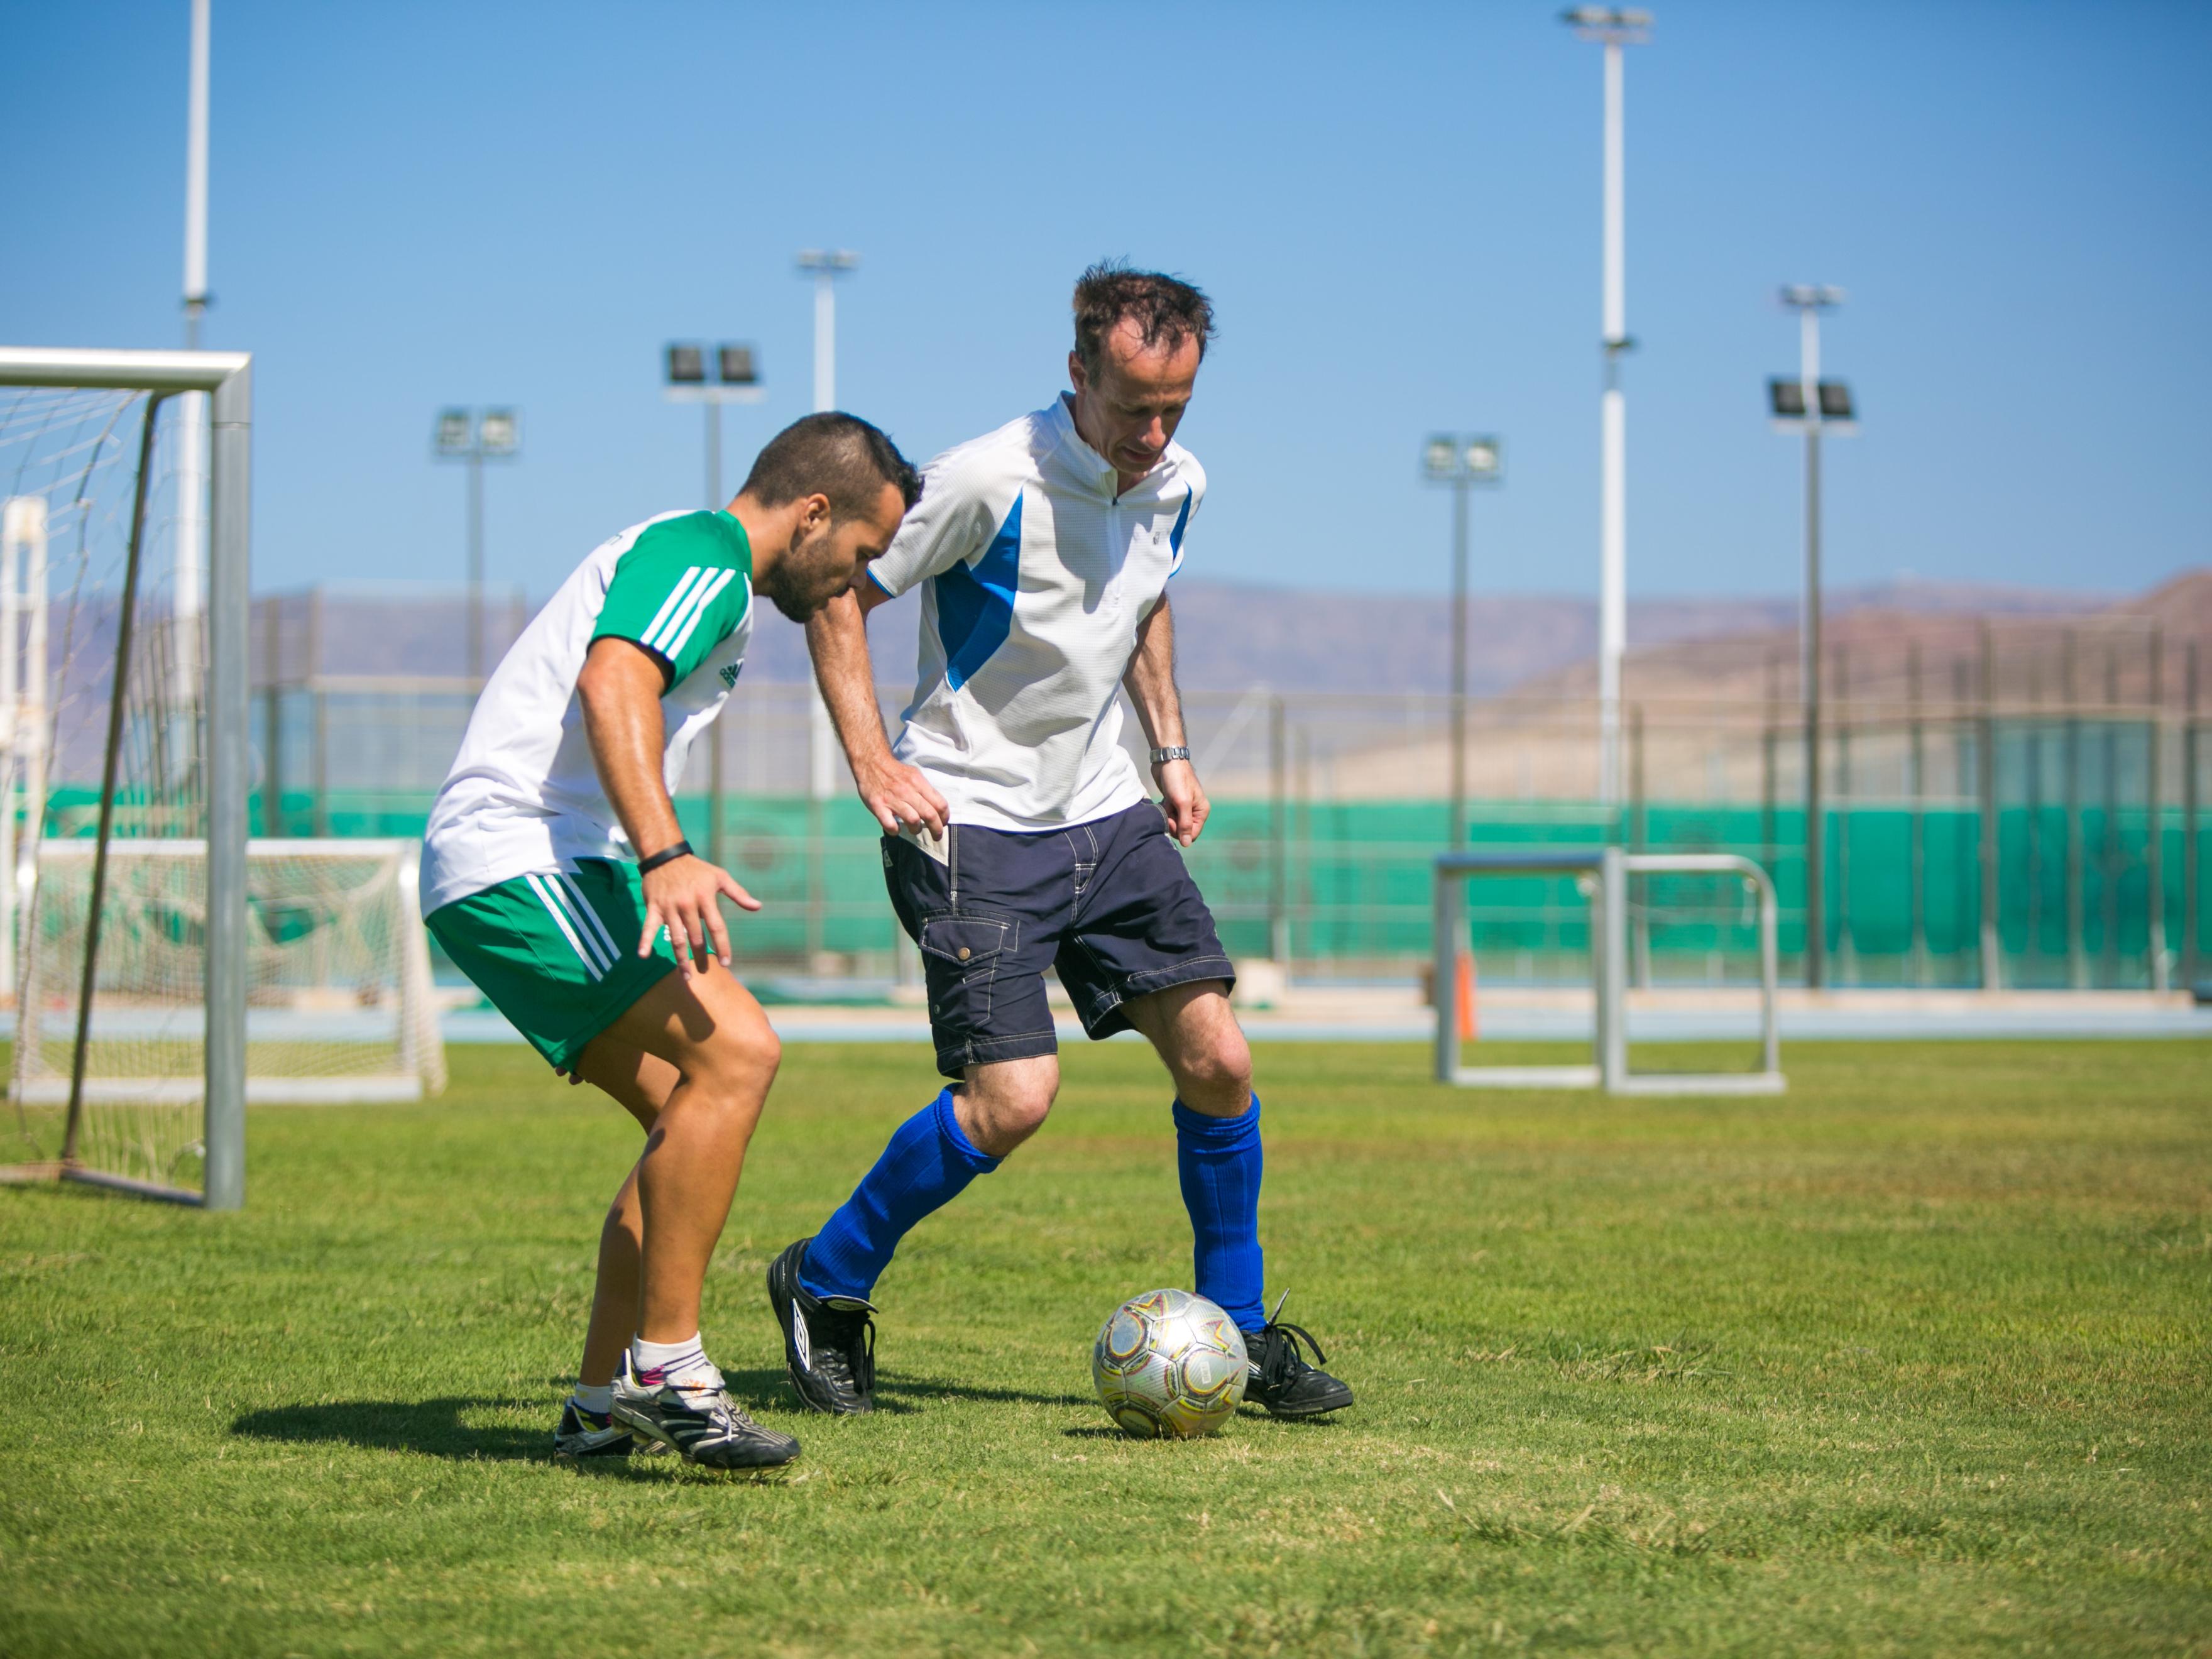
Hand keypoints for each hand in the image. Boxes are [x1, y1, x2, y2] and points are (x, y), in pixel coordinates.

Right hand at [639, 854, 761, 974]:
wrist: (665, 856)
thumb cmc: (696, 869)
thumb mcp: (720, 877)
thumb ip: (738, 893)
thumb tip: (757, 907)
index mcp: (705, 897)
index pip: (717, 927)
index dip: (722, 946)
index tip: (726, 962)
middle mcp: (687, 904)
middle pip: (696, 937)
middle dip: (700, 957)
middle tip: (704, 972)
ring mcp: (669, 907)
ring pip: (676, 937)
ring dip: (680, 959)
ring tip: (686, 976)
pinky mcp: (653, 907)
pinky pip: (648, 926)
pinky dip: (645, 940)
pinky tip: (643, 955)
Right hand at [856, 753, 948, 837]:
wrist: (872, 762)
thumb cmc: (896, 773)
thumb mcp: (915, 775)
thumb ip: (925, 790)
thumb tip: (938, 809)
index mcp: (918, 783)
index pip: (940, 804)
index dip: (945, 817)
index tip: (943, 823)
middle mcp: (907, 791)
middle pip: (929, 814)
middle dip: (936, 829)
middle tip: (937, 836)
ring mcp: (892, 799)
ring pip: (913, 820)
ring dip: (916, 829)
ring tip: (914, 829)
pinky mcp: (877, 805)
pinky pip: (889, 824)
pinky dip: (895, 830)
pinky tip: (896, 829)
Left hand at [1154, 758, 1208, 846]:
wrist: (1166, 760)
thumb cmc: (1177, 779)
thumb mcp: (1182, 802)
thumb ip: (1185, 824)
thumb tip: (1186, 844)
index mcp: (1201, 811)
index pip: (1192, 834)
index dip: (1180, 832)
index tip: (1172, 821)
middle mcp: (1194, 811)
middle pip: (1182, 830)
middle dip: (1172, 823)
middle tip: (1168, 810)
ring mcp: (1182, 807)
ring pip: (1173, 823)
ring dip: (1167, 816)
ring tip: (1166, 802)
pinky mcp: (1172, 803)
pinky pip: (1167, 815)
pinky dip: (1164, 810)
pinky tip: (1163, 801)